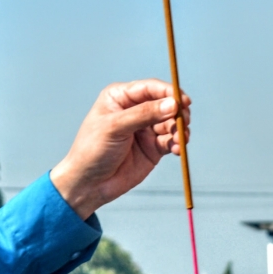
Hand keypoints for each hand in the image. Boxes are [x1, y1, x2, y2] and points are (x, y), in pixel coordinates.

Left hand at [50, 80, 189, 219]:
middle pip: (166, 104)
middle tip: (184, 122)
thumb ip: (144, 114)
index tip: (183, 102)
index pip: (150, 88)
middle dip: (177, 112)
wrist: (88, 184)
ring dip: (180, 129)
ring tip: (180, 140)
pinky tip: (177, 149)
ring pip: (171, 123)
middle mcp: (135, 110)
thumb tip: (172, 104)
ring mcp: (145, 129)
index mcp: (121, 98)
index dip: (169, 92)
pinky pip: (172, 140)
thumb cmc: (93, 150)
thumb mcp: (115, 127)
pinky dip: (178, 143)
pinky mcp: (153, 147)